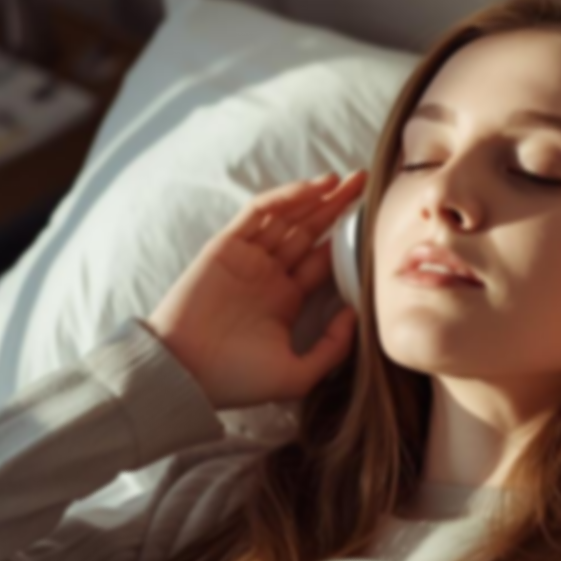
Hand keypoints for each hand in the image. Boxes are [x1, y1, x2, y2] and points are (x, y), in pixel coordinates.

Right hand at [146, 169, 368, 411]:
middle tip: (366, 185)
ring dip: (317, 197)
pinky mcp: (225, 246)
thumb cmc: (237, 380)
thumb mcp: (298, 374)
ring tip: (349, 180)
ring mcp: (247, 258)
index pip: (322, 262)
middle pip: (309, 232)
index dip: (348, 242)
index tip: (376, 226)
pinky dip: (285, 197)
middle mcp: (268, 275)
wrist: (184, 375)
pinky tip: (315, 187)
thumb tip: (356, 312)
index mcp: (286, 301)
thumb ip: (333, 347)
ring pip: (288, 217)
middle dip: (337, 208)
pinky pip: (258, 213)